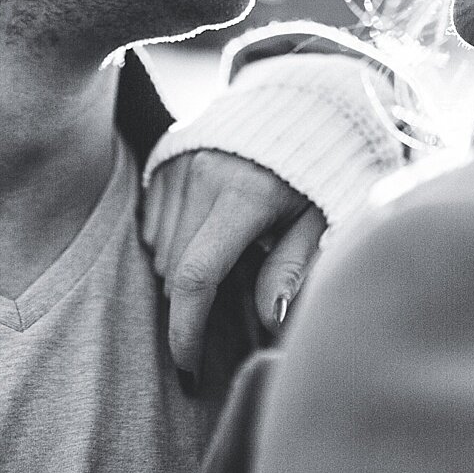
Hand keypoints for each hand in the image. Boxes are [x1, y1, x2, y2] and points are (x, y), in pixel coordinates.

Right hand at [142, 148, 326, 376]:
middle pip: (174, 269)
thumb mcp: (321, 220)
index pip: (196, 277)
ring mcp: (179, 164)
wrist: (302, 105)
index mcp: (244, 195)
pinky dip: (171, 242)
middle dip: (191, 305)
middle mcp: (202, 175)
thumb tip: (270, 320)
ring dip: (180, 272)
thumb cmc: (321, 173)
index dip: (186, 331)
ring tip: (225, 264)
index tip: (190, 367)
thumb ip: (292, 268)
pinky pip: (152, 223)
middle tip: (225, 310)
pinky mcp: (166, 158)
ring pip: (160, 249)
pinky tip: (205, 237)